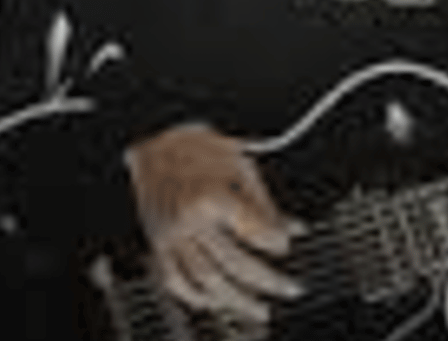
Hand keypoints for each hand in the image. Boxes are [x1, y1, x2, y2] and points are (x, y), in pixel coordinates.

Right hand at [125, 122, 303, 322]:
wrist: (155, 137)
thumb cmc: (196, 145)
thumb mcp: (240, 164)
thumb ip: (266, 203)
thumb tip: (292, 228)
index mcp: (210, 197)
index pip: (253, 232)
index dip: (275, 241)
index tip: (287, 245)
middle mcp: (188, 222)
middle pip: (232, 264)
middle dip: (267, 282)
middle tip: (289, 289)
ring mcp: (170, 238)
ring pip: (205, 283)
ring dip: (236, 302)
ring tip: (258, 310)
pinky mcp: (157, 245)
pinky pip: (177, 283)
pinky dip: (199, 298)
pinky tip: (218, 302)